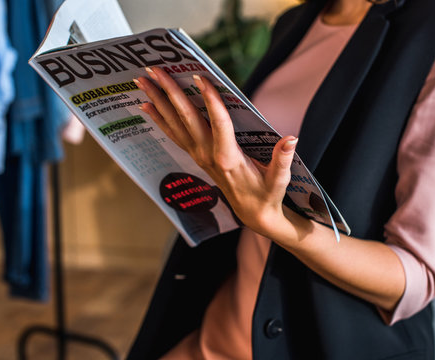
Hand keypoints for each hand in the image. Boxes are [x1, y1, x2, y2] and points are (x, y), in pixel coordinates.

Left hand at [133, 67, 297, 235]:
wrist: (253, 214)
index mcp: (229, 158)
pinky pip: (174, 134)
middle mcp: (209, 155)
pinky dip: (160, 119)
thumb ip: (282, 159)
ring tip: (142, 80)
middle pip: (187, 119)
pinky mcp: (197, 157)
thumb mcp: (279, 179)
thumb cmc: (267, 194)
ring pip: (175, 124)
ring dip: (158, 101)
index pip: (219, 123)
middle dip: (170, 92)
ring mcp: (199, 156)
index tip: (199, 77)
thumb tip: (292, 138)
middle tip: (154, 70)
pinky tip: (146, 105)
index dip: (210, 100)